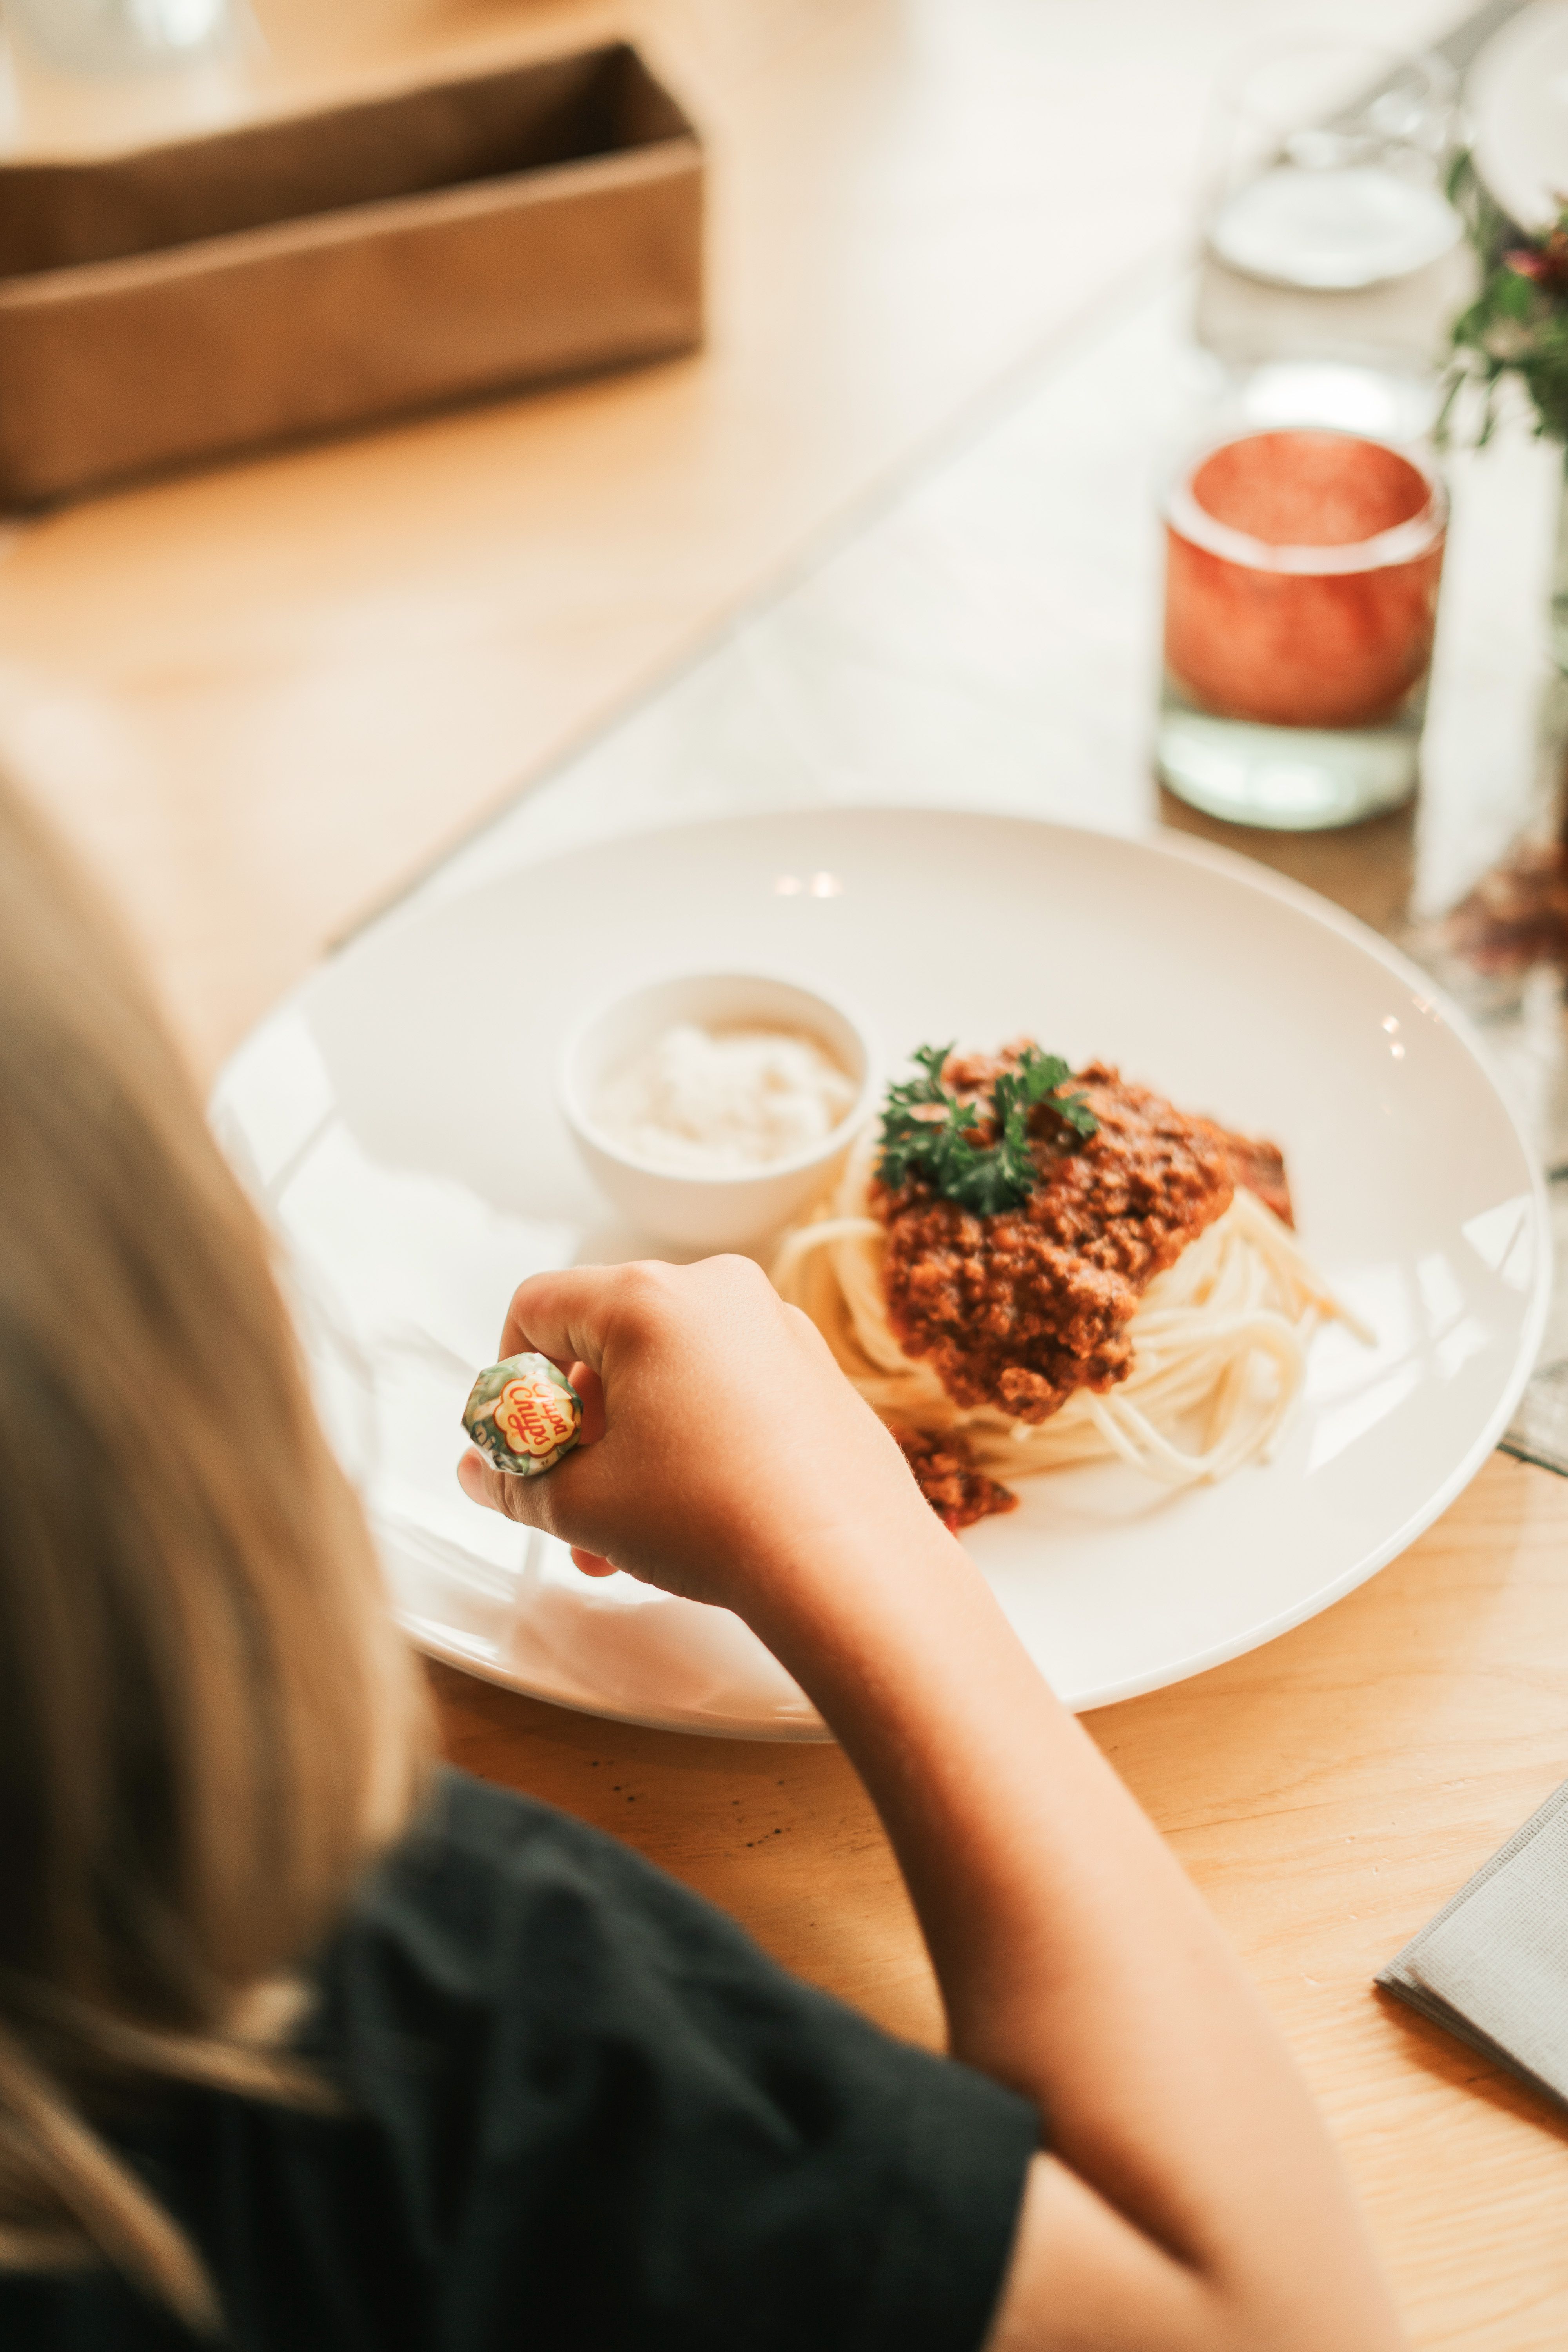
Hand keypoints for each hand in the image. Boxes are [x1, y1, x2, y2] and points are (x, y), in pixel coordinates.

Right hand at [456, 1255, 944, 1617]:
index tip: (522, 1444)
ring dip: (628, 1444)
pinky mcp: (814, 1366)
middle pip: (603, 1340)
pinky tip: (690, 1513)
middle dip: (575, 1428)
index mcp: (646, 1298)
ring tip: (621, 1537)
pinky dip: (689, 1434)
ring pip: (665, 1370)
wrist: (844, 1561)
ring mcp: (773, 1323)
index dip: (509, 1378)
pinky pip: (724, 1383)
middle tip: (569, 1501)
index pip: (537, 1306)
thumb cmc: (711, 1517)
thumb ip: (516, 1480)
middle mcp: (714, 1290)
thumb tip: (479, 1472)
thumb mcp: (584, 1505)